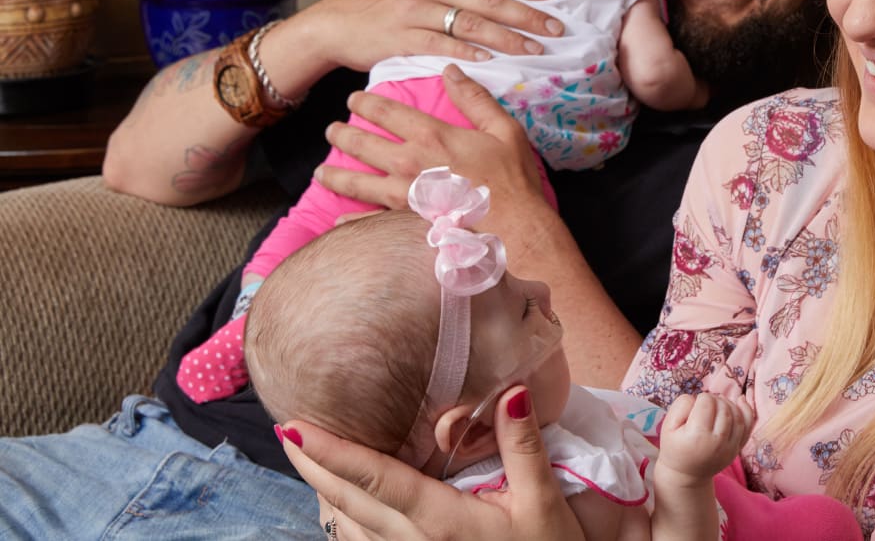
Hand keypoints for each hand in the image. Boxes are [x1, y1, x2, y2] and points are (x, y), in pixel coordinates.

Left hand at [282, 386, 584, 540]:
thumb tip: (511, 391)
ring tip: (307, 460)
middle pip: (347, 502)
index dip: (331, 454)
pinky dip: (343, 520)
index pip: (374, 480)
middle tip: (285, 429)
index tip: (294, 428)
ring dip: (324, 492)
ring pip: (347, 528)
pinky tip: (340, 505)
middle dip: (312, 466)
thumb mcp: (544, 501)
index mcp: (441, 520)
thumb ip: (523, 446)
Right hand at [296, 0, 564, 72]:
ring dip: (507, 37)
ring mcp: (416, 11)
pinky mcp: (402, 37)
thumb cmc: (388, 0)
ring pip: (471, 23)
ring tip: (534, 49)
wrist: (340, 24)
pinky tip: (490, 60)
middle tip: (557, 27)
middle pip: (490, 0)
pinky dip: (467, 51)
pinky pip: (440, 44)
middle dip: (528, 14)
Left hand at [317, 65, 542, 212]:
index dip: (367, 103)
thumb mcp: (504, 129)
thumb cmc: (513, 179)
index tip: (353, 99)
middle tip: (330, 131)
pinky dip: (353, 221)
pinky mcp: (407, 223)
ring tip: (320, 173)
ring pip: (358, 183)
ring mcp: (405, 196)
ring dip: (336, 176)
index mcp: (432, 136)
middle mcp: (410, 164)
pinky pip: (372, 221)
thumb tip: (450, 70)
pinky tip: (340, 220)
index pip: (388, 112)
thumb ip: (474, 98)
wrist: (516, 229)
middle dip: (343, 135)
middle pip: (365, 145)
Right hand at [656, 393, 754, 481]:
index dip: (700, 398)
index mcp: (698, 436)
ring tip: (716, 405)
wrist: (686, 474)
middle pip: (723, 407)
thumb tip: (699, 397)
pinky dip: (747, 410)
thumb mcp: (668, 426)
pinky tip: (740, 400)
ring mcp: (730, 447)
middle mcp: (718, 442)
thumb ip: (681, 405)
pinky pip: (748, 425)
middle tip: (704, 406)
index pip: (707, 403)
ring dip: (727, 404)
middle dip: (714, 400)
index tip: (694, 407)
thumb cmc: (675, 447)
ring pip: (737, 414)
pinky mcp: (738, 448)